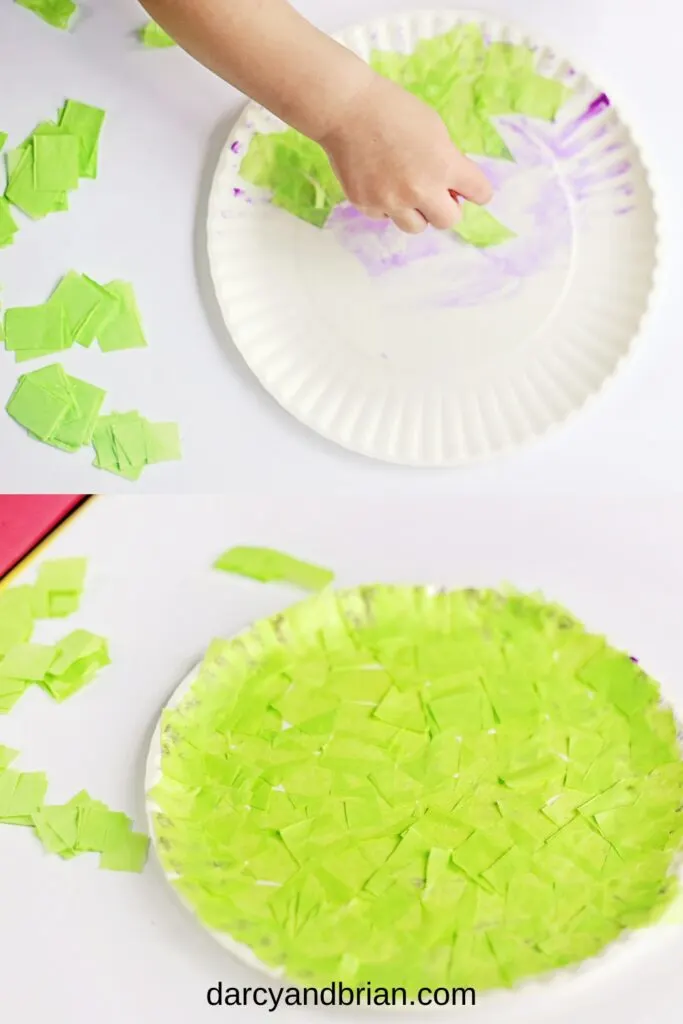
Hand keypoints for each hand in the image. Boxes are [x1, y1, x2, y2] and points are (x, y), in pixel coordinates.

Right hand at [319, 72, 492, 233]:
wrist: (346, 109)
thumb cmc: (393, 109)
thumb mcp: (434, 128)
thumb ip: (447, 160)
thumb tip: (452, 187)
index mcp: (445, 166)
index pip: (480, 193)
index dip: (477, 190)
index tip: (469, 189)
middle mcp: (420, 190)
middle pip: (448, 221)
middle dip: (446, 207)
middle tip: (436, 193)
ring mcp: (392, 202)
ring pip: (416, 226)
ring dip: (417, 212)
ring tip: (406, 190)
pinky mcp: (367, 205)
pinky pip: (386, 216)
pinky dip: (388, 205)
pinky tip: (380, 181)